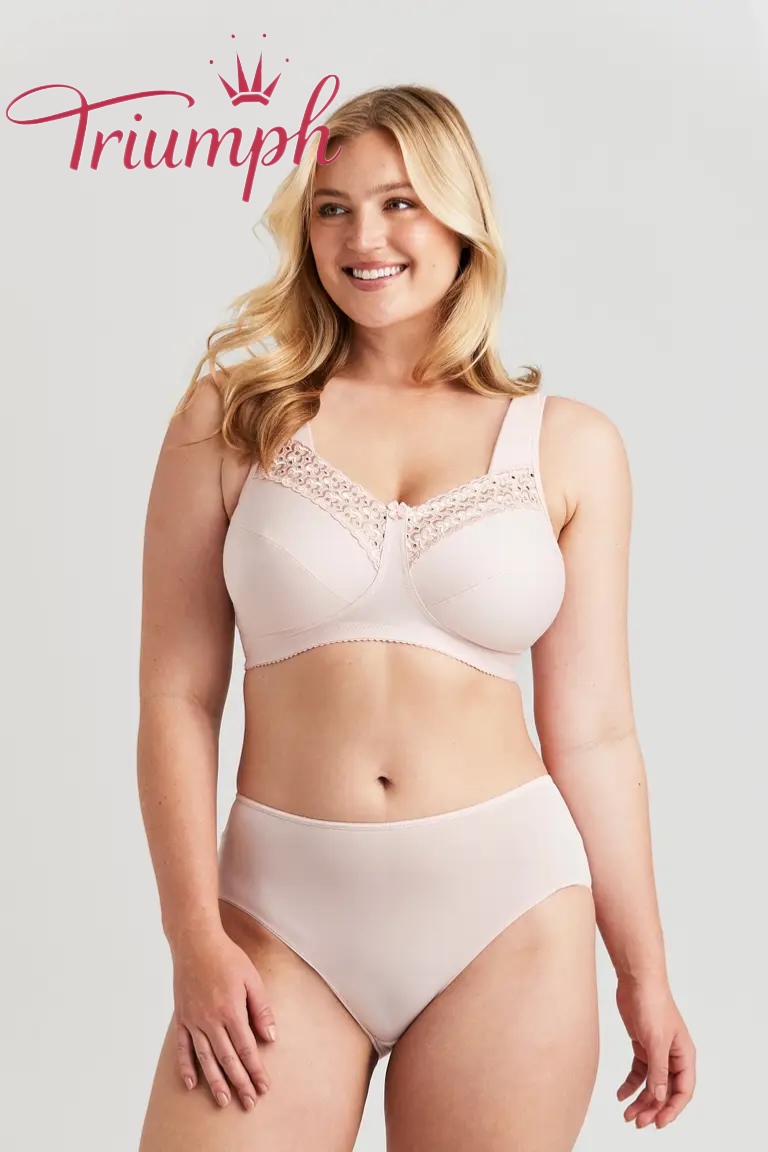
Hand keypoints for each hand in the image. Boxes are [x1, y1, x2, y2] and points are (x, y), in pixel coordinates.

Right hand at [171, 927, 277, 1110]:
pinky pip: (182, 1048)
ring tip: (223, 1101)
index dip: (255, 1070)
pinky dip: (186, 1066)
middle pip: (227, 1058)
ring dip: (215, 1082)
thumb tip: (270, 1037)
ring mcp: (194, 1021)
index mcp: (231, 1010)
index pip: (246, 1048)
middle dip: (239, 1082)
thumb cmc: (227, 958)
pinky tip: (191, 1083)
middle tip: (249, 1102)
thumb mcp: (252, 979)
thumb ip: (261, 1009)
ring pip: (205, 1058)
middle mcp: (211, 1020)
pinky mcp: (182, 1018)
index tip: (263, 1086)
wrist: (195, 943)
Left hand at [615, 975, 695, 1128]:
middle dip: (653, 1108)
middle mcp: (673, 1056)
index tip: (658, 1122)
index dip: (672, 1109)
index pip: (683, 1090)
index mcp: (684, 1055)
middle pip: (666, 1090)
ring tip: (627, 1114)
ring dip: (641, 1100)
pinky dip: (631, 1084)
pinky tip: (620, 1094)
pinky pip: (639, 1071)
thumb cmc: (653, 1004)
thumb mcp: (656, 1041)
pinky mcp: (643, 1045)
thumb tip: (661, 1097)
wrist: (637, 980)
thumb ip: (659, 1070)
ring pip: (651, 1084)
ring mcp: (657, 1051)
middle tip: (637, 1123)